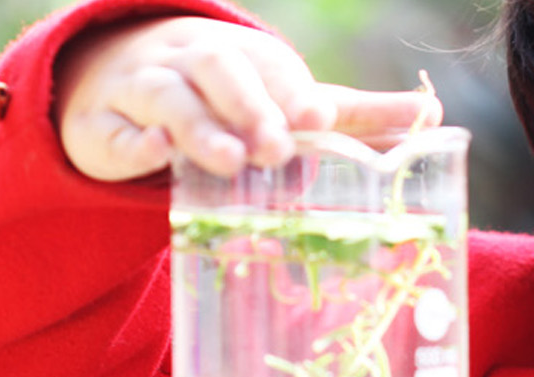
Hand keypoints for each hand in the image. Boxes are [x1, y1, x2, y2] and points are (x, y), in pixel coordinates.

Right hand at [55, 17, 440, 180]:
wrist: (118, 80)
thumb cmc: (223, 96)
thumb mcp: (285, 100)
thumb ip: (354, 114)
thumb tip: (433, 114)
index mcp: (241, 56)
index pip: (269, 68)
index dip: (291, 92)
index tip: (317, 119)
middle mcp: (190, 65)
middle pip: (217, 71)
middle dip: (248, 106)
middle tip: (277, 149)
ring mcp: (141, 92)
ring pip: (166, 97)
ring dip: (197, 126)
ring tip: (229, 162)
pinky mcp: (101, 129)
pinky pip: (112, 131)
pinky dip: (132, 144)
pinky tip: (153, 156)